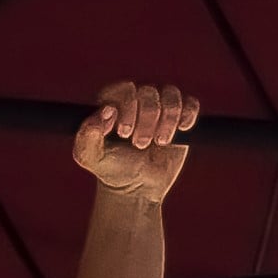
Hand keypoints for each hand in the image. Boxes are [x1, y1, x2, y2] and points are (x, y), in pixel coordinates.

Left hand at [73, 81, 199, 200]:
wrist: (136, 189)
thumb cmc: (112, 169)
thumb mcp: (90, 157)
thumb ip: (87, 136)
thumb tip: (106, 111)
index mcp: (114, 100)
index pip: (126, 89)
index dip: (128, 108)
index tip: (123, 133)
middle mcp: (138, 97)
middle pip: (149, 92)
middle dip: (146, 120)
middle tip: (140, 144)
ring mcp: (160, 106)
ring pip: (171, 95)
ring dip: (167, 120)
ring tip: (159, 142)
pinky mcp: (181, 117)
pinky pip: (191, 104)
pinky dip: (187, 116)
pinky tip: (179, 131)